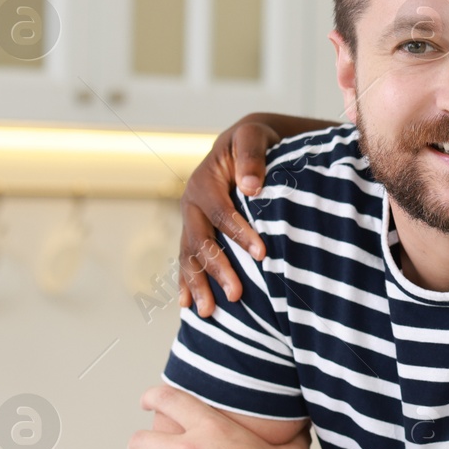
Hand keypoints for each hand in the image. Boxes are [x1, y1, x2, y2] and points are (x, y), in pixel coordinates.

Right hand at [178, 115, 283, 316]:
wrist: (243, 141)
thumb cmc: (254, 140)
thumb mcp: (254, 136)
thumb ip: (252, 156)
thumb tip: (253, 187)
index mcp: (205, 181)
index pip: (221, 212)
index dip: (239, 234)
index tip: (262, 255)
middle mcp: (192, 202)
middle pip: (200, 240)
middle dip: (217, 268)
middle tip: (236, 295)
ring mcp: (191, 219)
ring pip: (189, 254)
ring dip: (197, 284)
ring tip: (206, 312)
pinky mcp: (196, 230)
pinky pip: (188, 258)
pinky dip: (187, 281)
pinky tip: (188, 305)